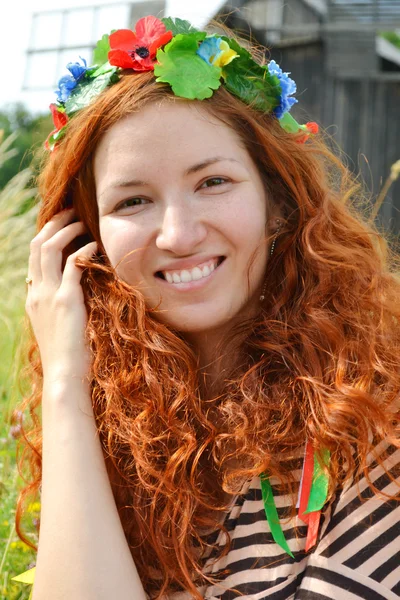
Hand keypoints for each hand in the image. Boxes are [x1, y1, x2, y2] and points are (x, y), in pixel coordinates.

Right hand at [25, 208, 97, 383]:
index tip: (61, 225)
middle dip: (53, 224)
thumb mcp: (58, 327)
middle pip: (37, 246)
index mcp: (34, 297)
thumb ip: (60, 306)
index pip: (33, 257)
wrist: (65, 377)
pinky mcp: (66, 301)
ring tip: (82, 222)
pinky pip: (72, 266)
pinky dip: (82, 251)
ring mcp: (48, 296)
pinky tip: (94, 246)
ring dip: (66, 231)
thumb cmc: (69, 355)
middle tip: (71, 212)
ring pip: (49, 249)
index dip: (46, 236)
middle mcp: (36, 292)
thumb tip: (73, 292)